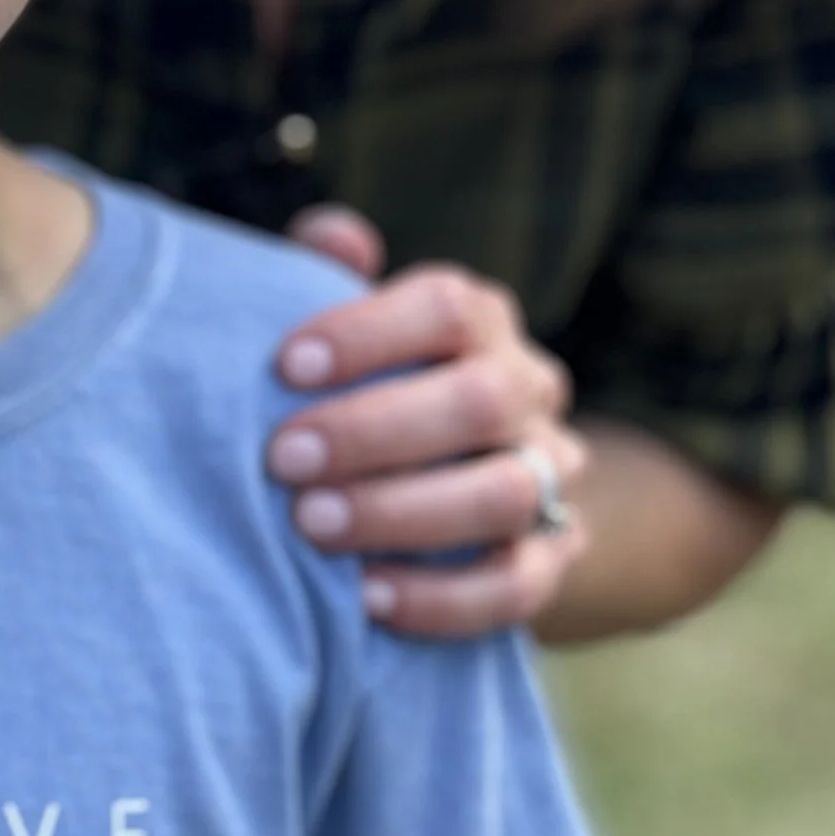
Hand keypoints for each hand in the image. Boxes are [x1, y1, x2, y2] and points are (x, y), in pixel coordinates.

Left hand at [271, 210, 586, 638]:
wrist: (437, 492)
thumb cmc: (359, 389)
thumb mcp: (340, 329)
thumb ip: (324, 274)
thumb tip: (333, 237)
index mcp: (481, 323)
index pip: (448, 306)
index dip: (369, 332)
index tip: (285, 366)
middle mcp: (528, 391)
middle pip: (481, 400)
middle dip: (375, 430)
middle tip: (282, 459)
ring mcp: (550, 478)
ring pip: (505, 494)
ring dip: (403, 512)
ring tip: (312, 526)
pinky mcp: (552, 561)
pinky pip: (516, 587)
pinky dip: (441, 598)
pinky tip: (365, 598)